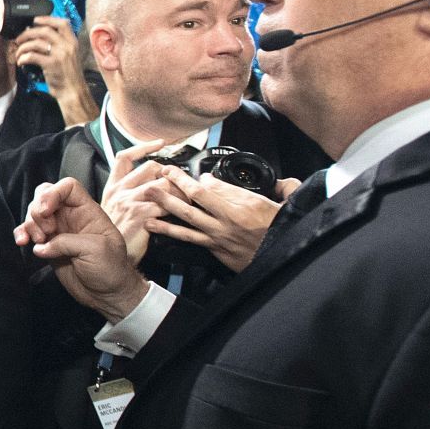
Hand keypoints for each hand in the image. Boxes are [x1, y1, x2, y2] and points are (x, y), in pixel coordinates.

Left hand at [12, 17, 95, 124]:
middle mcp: (67, 46)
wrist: (73, 92)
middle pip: (44, 30)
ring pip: (36, 43)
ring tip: (18, 52)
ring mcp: (59, 55)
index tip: (35, 20)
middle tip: (20, 38)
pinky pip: (32, 56)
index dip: (47, 19)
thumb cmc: (69, 75)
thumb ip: (60, 45)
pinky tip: (21, 61)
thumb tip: (41, 37)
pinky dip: (23, 57)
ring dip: (23, 46)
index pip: (62, 23)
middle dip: (28, 33)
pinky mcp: (51, 65)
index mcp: (72, 42)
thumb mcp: (70, 56)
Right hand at [15, 177, 149, 320]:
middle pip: (45, 196)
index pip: (68, 187)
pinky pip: (29, 233)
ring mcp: (59, 231)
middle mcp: (71, 217)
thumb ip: (67, 242)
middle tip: (45, 232)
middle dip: (37, 211)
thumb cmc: (111, 269)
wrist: (108, 294)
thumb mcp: (95, 250)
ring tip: (37, 242)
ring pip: (34, 214)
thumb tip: (41, 247)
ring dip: (29, 225)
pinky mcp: (48, 246)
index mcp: (88, 212)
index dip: (53, 193)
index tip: (46, 211)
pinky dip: (21, 234)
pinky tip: (22, 242)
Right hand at [100, 141, 184, 262]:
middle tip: (180, 185)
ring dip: (179, 190)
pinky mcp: (141, 214)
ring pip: (163, 183)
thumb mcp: (112, 212)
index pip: (125, 157)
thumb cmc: (113, 240)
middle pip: (151, 167)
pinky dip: (179, 206)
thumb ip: (126, 196)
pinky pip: (168, 202)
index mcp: (112, 188)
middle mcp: (120, 191)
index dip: (143, 147)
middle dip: (170, 173)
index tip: (159, 144)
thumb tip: (149, 185)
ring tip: (186, 199)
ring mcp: (130, 202)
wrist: (109, 262)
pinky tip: (183, 212)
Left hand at [143, 169, 287, 272]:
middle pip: (190, 204)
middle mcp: (224, 223)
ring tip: (146, 207)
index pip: (206, 191)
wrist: (283, 256)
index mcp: (239, 208)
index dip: (187, 181)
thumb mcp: (280, 201)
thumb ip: (264, 186)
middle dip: (169, 191)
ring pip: (185, 225)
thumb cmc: (280, 228)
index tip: (176, 172)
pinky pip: (190, 241)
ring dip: (164, 215)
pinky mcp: (215, 251)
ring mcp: (217, 238)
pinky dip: (174, 234)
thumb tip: (240, 179)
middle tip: (153, 181)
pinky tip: (159, 230)